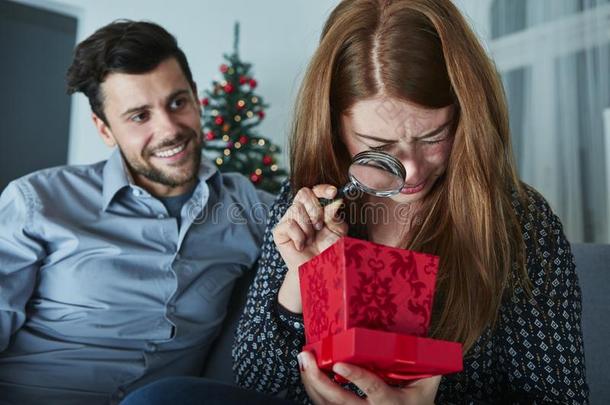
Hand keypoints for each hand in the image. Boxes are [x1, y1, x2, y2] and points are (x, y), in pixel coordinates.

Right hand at [273, 185, 346, 311]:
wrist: (318, 270)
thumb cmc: (328, 251)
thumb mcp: (337, 230)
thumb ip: (335, 213)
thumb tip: (336, 199)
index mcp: (314, 208)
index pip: (313, 190)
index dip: (322, 188)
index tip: (333, 192)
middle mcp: (299, 212)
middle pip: (303, 194)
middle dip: (316, 211)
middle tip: (320, 227)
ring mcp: (288, 220)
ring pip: (296, 209)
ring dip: (308, 227)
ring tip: (310, 240)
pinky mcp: (279, 232)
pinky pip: (289, 224)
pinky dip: (299, 236)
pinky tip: (301, 246)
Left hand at [298, 351, 440, 404]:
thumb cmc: (417, 403)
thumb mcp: (426, 385)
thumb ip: (426, 362)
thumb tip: (426, 335)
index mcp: (392, 403)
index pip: (372, 389)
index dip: (355, 377)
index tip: (339, 365)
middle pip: (339, 401)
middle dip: (318, 380)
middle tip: (307, 358)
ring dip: (311, 383)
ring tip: (303, 360)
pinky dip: (313, 390)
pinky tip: (307, 372)